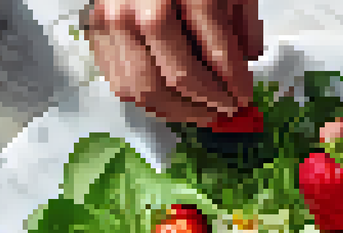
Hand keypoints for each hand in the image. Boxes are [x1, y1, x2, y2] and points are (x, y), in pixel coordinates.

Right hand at [84, 0, 263, 125]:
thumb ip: (240, 21)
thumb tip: (246, 63)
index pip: (217, 54)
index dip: (235, 84)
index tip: (245, 98)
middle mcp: (144, 9)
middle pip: (180, 77)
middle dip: (210, 102)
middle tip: (226, 110)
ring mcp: (114, 22)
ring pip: (147, 90)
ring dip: (180, 111)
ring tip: (201, 112)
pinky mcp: (96, 33)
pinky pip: (120, 84)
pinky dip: (149, 100)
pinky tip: (171, 100)